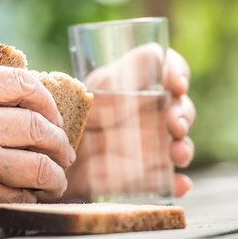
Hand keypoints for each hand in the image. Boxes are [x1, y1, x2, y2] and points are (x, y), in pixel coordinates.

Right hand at [0, 65, 74, 230]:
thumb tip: (37, 96)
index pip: (24, 84)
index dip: (49, 100)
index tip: (54, 115)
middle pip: (39, 128)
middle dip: (60, 142)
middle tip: (64, 150)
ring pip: (41, 167)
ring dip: (57, 175)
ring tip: (57, 176)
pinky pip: (24, 196)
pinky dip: (35, 196)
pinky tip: (34, 192)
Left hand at [64, 46, 195, 199]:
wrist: (52, 155)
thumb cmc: (75, 113)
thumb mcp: (95, 88)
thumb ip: (124, 70)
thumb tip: (157, 54)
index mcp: (140, 85)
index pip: (171, 70)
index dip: (179, 73)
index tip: (175, 84)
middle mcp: (152, 113)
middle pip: (182, 108)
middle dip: (184, 115)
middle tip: (174, 125)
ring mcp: (153, 145)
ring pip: (181, 143)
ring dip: (185, 147)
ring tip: (176, 155)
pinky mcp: (147, 175)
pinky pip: (169, 180)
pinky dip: (179, 182)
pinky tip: (180, 183)